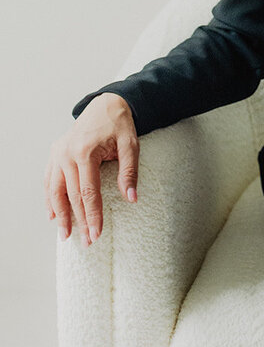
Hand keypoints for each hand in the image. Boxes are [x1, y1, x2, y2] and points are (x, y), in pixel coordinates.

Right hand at [45, 93, 138, 246]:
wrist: (105, 104)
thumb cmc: (119, 125)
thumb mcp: (131, 145)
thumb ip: (129, 172)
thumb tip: (131, 198)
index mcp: (85, 152)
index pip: (88, 192)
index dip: (92, 215)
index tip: (96, 234)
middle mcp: (67, 153)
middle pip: (71, 195)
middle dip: (79, 221)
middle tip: (86, 242)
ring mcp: (58, 153)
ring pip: (55, 191)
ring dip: (60, 215)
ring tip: (66, 235)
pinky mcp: (55, 153)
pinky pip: (49, 180)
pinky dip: (50, 198)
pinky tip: (52, 214)